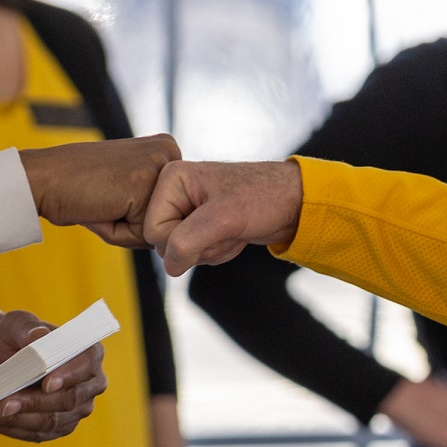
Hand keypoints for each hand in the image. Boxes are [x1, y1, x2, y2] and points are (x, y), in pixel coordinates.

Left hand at [0, 308, 107, 440]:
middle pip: (69, 399)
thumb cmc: (12, 336)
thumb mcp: (14, 324)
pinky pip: (37, 434)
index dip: (69, 375)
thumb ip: (26, 328)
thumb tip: (38, 335)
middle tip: (4, 403)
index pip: (86, 365)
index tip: (46, 384)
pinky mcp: (57, 427)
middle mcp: (89, 384)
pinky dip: (12, 428)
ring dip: (19, 419)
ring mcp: (75, 409)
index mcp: (88, 353)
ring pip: (51, 421)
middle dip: (35, 403)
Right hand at [22, 136, 180, 247]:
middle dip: (138, 222)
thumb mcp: (129, 185)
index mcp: (167, 149)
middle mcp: (170, 151)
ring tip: (104, 203)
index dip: (142, 214)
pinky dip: (120, 233)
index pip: (175, 206)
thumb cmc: (81, 189)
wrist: (43, 178)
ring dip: (130, 229)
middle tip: (106, 199)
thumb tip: (179, 235)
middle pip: (173, 217)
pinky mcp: (145, 183)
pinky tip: (102, 207)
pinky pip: (145, 234)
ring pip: (161, 228)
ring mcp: (159, 165)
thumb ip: (159, 203)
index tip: (115, 194)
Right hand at [144, 160, 303, 274]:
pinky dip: (217, 251)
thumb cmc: (263, 197)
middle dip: (200, 246)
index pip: (153, 231)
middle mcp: (175, 192)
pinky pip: (195, 252)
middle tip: (227, 229)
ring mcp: (187, 209)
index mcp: (171, 180)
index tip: (213, 227)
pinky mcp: (201, 224)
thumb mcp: (223, 218)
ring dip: (212, 250)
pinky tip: (235, 235)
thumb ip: (187, 241)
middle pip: (165, 244)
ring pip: (181, 252)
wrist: (292, 201)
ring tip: (233, 230)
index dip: (182, 241)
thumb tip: (170, 266)